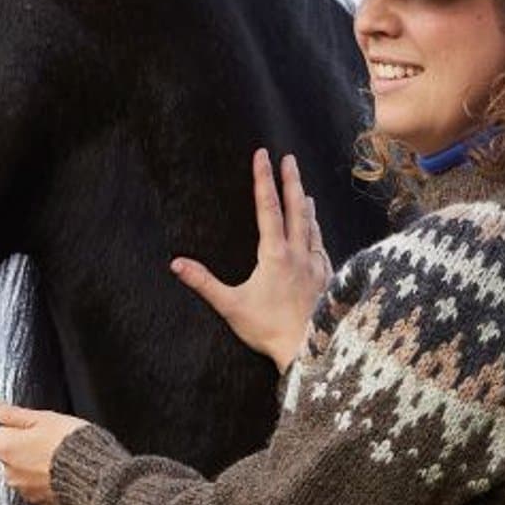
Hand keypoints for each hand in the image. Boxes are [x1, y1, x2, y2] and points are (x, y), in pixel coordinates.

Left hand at [0, 397, 89, 504]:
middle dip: (20, 442)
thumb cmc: (71, 445)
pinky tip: (59, 467)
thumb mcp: (41, 418)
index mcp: (6, 448)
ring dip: (32, 460)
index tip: (19, 419)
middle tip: (45, 434)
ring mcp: (24, 488)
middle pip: (5, 451)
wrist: (96, 476)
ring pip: (20, 468)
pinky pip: (34, 483)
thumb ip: (9, 412)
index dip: (3, 422)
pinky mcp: (39, 499)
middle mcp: (9, 471)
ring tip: (56, 452)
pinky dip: (43, 475)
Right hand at [170, 148, 333, 369]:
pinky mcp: (327, 278)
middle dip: (291, 180)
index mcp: (275, 254)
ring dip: (307, 206)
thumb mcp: (230, 305)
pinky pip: (323, 247)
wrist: (308, 349)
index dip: (263, 179)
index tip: (263, 155)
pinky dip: (318, 233)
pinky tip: (317, 234)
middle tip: (290, 158)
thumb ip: (203, 282)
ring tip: (304, 191)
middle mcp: (299, 253)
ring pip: (312, 226)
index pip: (268, 207)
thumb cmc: (268, 329)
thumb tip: (176, 264)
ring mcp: (316, 265)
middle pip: (296, 208)